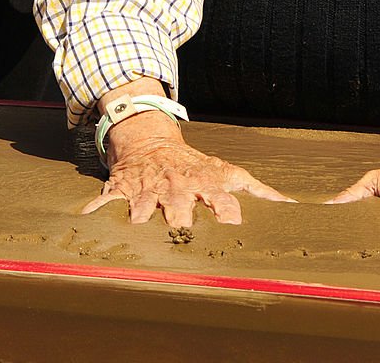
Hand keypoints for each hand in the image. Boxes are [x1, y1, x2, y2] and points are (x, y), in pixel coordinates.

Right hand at [83, 110, 292, 225]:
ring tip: (139, 228)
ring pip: (145, 208)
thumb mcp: (230, 172)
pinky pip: (105, 203)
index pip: (222, 204)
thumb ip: (260, 190)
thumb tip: (293, 206)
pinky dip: (95, 211)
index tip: (235, 232)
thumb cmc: (196, 165)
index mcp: (206, 186)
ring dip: (142, 218)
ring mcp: (149, 191)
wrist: (153, 142)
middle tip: (183, 236)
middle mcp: (178, 190)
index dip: (229, 216)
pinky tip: (86, 219)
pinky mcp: (122, 191)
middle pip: (182, 211)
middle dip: (182, 223)